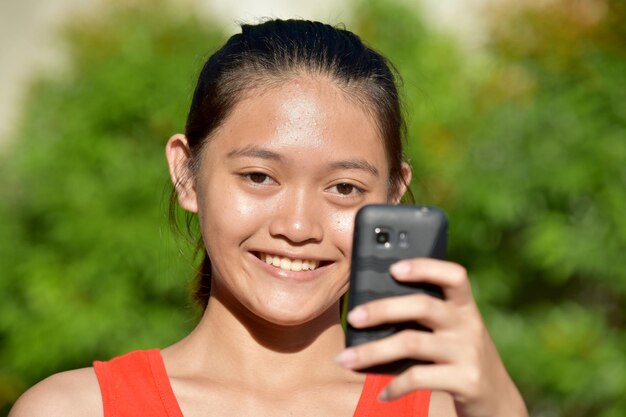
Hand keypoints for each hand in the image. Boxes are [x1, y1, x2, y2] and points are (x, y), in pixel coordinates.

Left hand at [337, 258, 527, 416]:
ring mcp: (468, 352)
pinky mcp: (466, 381)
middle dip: (383, 309)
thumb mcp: (451, 330)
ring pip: (412, 343)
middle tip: (353, 317)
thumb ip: (424, 316)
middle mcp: (468, 324)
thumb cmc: (458, 356)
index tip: (393, 268)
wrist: (496, 399)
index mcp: (464, 306)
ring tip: (346, 360)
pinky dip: (394, 385)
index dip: (425, 267)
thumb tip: (369, 310)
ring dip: (373, 351)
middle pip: (423, 306)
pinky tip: (380, 392)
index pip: (453, 275)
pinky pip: (419, 378)